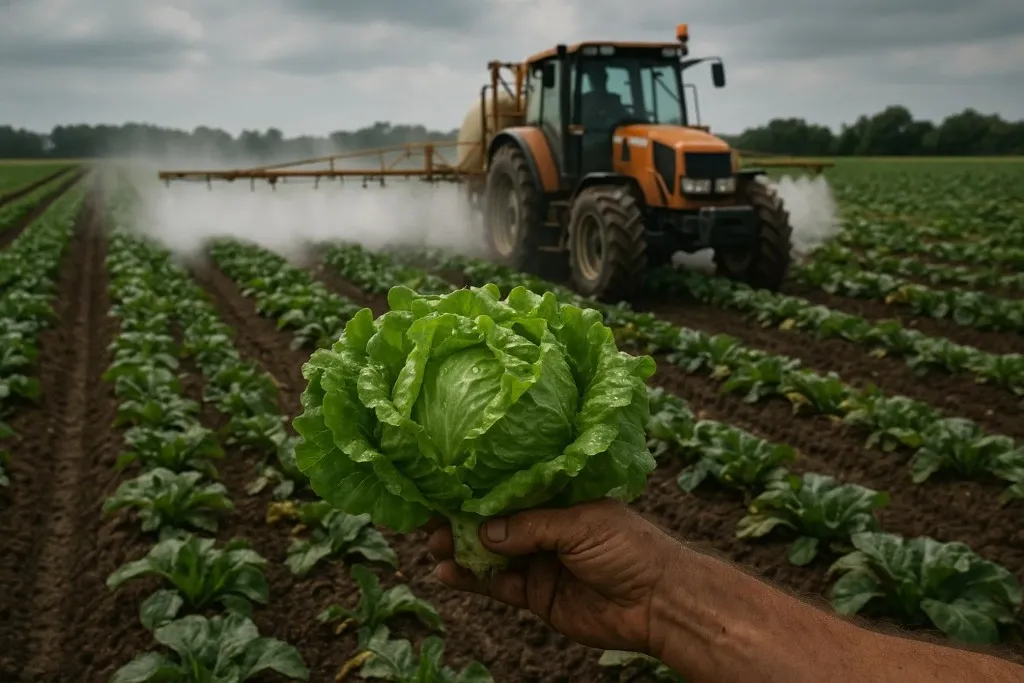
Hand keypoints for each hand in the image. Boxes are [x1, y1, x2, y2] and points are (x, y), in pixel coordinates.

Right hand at [426, 499, 681, 654]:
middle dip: (461, 519)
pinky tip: (446, 573)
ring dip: (460, 549)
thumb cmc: (630, 548)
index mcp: (559, 498)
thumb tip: (483, 529)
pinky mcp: (536, 595)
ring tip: (431, 544)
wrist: (658, 603)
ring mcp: (538, 562)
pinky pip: (496, 586)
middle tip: (427, 518)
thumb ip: (530, 526)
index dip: (480, 488)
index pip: (511, 489)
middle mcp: (546, 528)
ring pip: (490, 554)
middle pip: (494, 522)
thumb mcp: (579, 524)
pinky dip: (471, 579)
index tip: (446, 484)